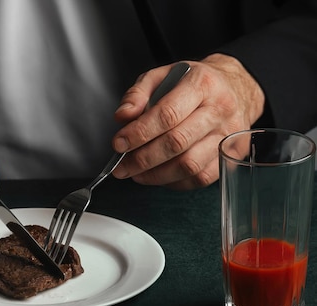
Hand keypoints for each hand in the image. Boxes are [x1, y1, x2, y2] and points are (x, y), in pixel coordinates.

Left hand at [111, 54, 264, 189]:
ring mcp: (228, 135)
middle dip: (143, 159)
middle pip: (177, 142)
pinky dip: (174, 181)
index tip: (119, 144)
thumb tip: (122, 117)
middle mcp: (219, 109)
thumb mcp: (162, 76)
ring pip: (189, 165)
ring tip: (136, 173)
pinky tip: (159, 175)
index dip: (139, 133)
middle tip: (121, 167)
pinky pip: (200, 177)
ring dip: (156, 175)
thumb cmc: (192, 84)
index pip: (167, 114)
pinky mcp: (232, 155)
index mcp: (201, 84)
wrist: (235, 87)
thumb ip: (138, 94)